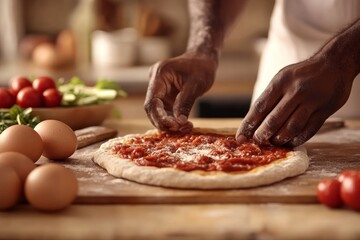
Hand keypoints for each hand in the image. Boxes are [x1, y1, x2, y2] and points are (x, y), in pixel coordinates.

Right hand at [144, 52, 216, 132]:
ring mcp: (160, 90)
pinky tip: (185, 125)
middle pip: (152, 109)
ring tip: (186, 128)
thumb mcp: (196, 84)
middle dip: (164, 122)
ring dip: (170, 123)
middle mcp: (155, 83)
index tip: (172, 125)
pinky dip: (174, 120)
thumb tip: (179, 122)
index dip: (159, 116)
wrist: (203, 60)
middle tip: (180, 129)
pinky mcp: (166, 97)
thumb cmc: (201, 68)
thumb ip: (185, 103)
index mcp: (159, 75)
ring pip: (158, 112)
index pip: (152, 101)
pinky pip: (166, 111)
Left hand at [236, 55, 353, 146]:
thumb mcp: (282, 78)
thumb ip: (270, 98)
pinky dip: (297, 139)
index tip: (240, 137)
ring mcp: (311, 101)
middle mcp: (295, 91)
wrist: (334, 64)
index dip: (248, 125)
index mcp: (280, 82)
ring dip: (279, 139)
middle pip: (274, 120)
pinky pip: (308, 131)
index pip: (259, 107)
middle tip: (258, 141)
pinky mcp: (324, 111)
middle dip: (262, 134)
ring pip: (291, 128)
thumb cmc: (302, 74)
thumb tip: (252, 122)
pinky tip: (290, 142)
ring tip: (273, 142)